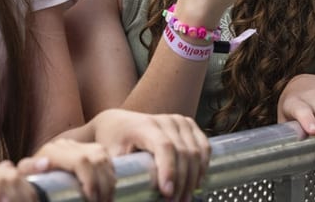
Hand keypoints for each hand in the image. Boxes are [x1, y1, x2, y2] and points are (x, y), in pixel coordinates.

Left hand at [18, 138, 114, 201]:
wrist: (33, 171)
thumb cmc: (29, 179)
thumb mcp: (26, 173)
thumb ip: (30, 168)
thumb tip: (45, 163)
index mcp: (52, 150)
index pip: (81, 161)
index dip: (90, 180)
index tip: (91, 200)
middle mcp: (67, 144)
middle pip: (96, 158)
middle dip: (103, 184)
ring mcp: (79, 145)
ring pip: (104, 158)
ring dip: (109, 180)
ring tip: (106, 200)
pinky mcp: (88, 149)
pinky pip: (107, 158)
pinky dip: (110, 174)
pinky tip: (108, 190)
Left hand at [87, 108, 209, 201]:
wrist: (118, 124)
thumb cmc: (113, 142)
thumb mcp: (111, 156)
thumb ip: (121, 173)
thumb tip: (125, 193)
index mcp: (144, 126)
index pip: (164, 146)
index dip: (169, 170)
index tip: (168, 193)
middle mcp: (164, 120)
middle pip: (183, 152)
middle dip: (182, 182)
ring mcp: (178, 120)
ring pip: (196, 151)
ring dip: (194, 178)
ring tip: (185, 198)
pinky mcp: (187, 124)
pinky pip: (204, 145)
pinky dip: (203, 165)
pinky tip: (196, 182)